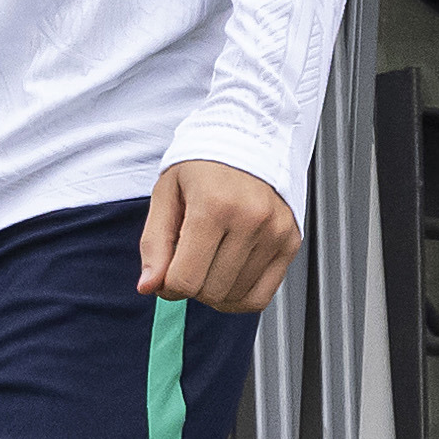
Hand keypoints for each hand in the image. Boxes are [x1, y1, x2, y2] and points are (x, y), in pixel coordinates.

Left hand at [141, 159, 299, 313]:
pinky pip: (261, 297)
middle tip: (189, 261)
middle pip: (210, 291)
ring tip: (210, 261)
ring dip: (215, 291)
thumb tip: (149, 286)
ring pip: (234, 297)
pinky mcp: (290, 242)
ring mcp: (275, 232)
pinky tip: (228, 279)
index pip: (185, 279)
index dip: (167, 286)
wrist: (248, 139)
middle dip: (191, 286)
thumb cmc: (204, 166)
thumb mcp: (166, 194)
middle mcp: (250, 219)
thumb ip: (154, 244)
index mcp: (214, 205)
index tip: (166, 275)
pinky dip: (239, 298)